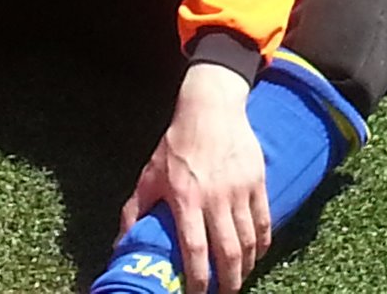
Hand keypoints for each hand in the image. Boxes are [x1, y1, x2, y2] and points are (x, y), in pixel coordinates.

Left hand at [120, 63, 266, 292]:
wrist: (210, 109)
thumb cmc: (176, 145)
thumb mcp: (148, 177)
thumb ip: (134, 212)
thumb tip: (120, 245)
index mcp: (186, 199)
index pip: (195, 250)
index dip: (198, 279)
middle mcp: (216, 198)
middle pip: (228, 252)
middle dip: (228, 282)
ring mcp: (240, 189)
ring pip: (250, 240)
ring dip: (247, 266)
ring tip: (239, 279)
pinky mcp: (257, 181)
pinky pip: (265, 220)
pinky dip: (263, 243)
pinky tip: (258, 255)